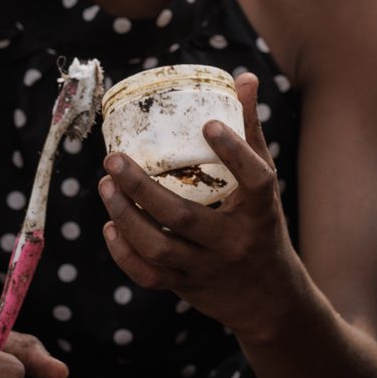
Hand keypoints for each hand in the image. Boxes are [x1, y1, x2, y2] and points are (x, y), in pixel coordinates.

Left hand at [100, 71, 301, 341]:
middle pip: (183, 217)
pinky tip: (110, 226)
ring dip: (125, 216)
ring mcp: (208, 268)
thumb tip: (242, 78)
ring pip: (158, 247)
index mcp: (261, 212)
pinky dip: (124, 253)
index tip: (208, 124)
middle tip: (113, 158)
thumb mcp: (266, 187)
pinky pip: (147, 275)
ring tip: (105, 185)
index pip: (256, 180)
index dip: (234, 152)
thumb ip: (250, 133)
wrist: (271, 300)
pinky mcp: (186, 288)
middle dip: (141, 188)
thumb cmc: (263, 228)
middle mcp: (235, 242)